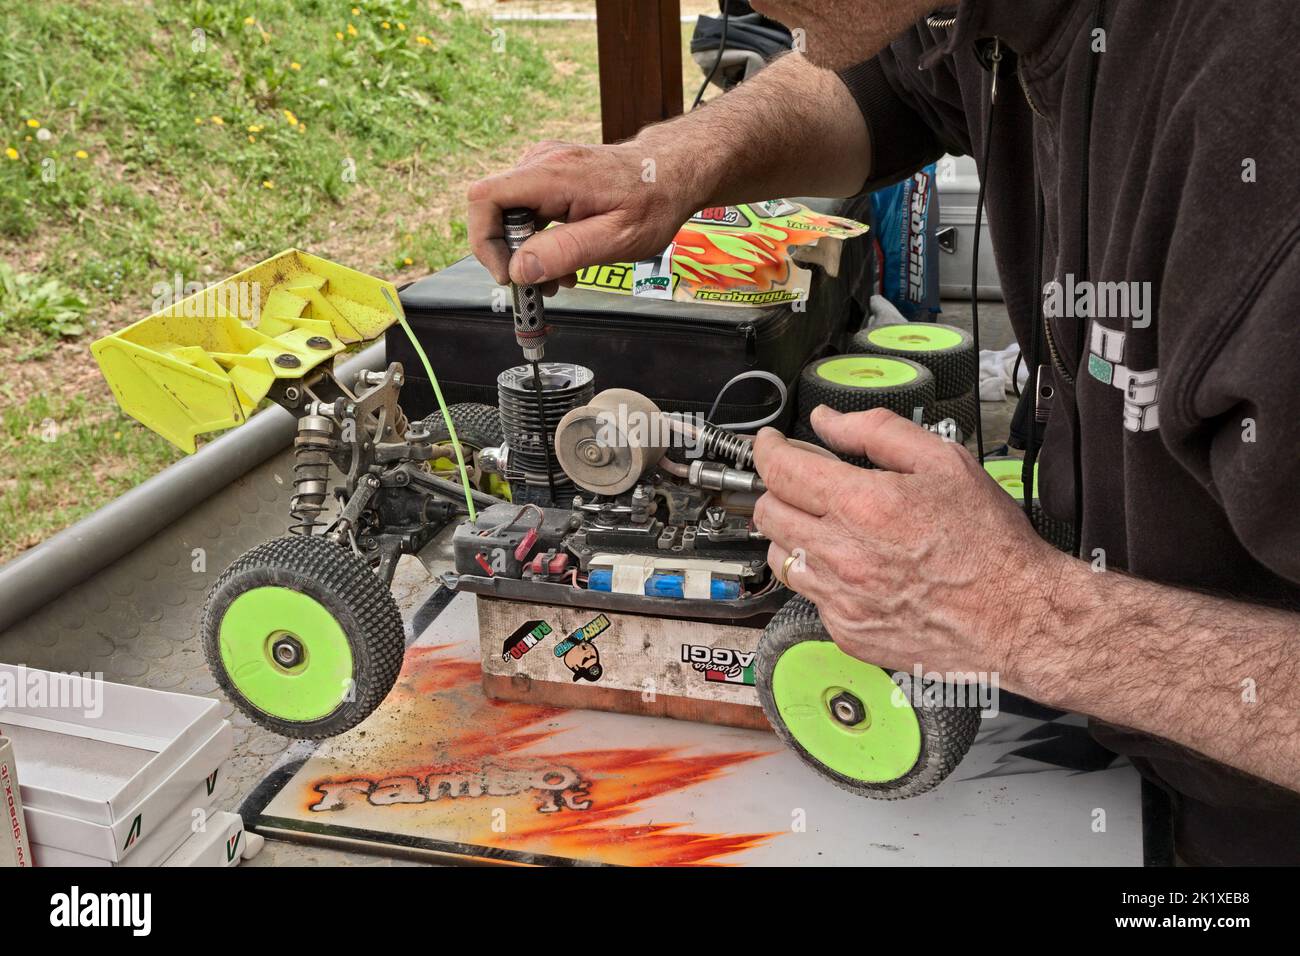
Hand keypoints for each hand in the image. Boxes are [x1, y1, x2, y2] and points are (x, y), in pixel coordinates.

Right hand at [467, 139, 702, 293]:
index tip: (508, 273)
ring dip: (529, 253)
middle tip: (542, 285)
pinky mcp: (549, 176)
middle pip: (494, 211)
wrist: (672, 173)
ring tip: (562, 277)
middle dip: (512, 255)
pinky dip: (539, 241)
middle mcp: (542, 162)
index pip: (484, 198)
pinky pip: (527, 212)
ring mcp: (544, 166)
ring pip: (510, 216)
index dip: (485, 240)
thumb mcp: (616, 239)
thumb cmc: (653, 202)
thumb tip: (519, 269)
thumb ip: (565, 252)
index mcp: (554, 174)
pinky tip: (566, 259)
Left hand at [752, 406, 1068, 682]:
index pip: (781, 470)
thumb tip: (829, 422)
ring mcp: (840, 598)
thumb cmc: (989, 544)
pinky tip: (854, 565)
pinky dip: (821, 575)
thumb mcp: (943, 462)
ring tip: (828, 524)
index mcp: (862, 506)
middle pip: (768, 513)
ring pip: (779, 556)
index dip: (768, 450)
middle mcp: (842, 555)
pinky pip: (809, 595)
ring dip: (793, 533)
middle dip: (778, 489)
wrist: (1016, 617)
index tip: (771, 444)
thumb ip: (877, 431)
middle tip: (802, 481)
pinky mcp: (846, 631)